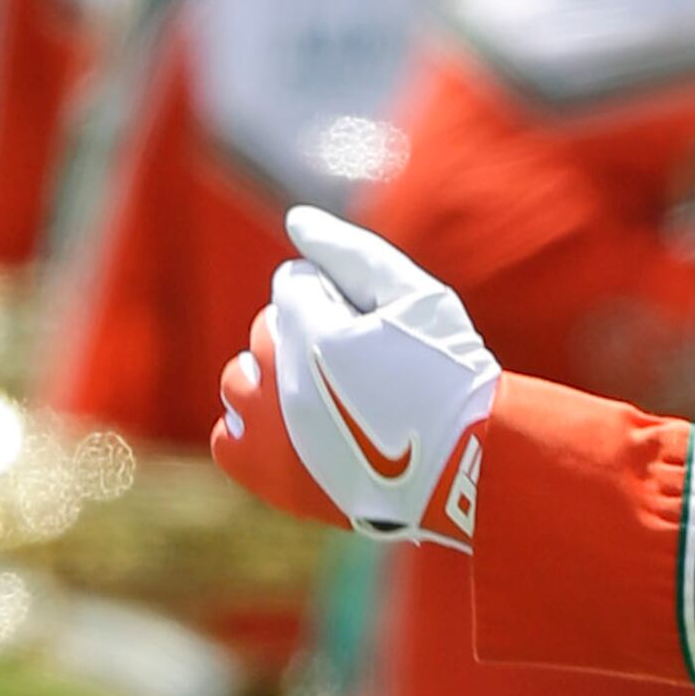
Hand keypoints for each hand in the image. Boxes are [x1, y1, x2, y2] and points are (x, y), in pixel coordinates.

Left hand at [212, 206, 497, 545]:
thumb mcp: (415, 295)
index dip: (335, 299)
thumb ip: (351, 251)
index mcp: (310, 328)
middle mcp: (276, 376)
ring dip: (273, 380)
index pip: (293, 285)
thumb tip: (296, 221)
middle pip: (267, 331)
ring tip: (326, 402)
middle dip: (304, 337)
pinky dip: (253, 432)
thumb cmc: (451, 376)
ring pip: (240, 379)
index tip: (372, 328)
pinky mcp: (263, 474)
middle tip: (359, 368)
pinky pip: (229, 439)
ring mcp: (264, 428)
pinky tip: (295, 434)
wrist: (465, 469)